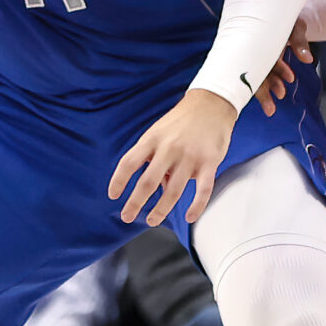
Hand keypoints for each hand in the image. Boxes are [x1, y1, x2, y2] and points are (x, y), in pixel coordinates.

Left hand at [109, 90, 235, 225]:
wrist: (211, 104)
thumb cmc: (181, 121)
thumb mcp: (159, 133)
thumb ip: (153, 158)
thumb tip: (157, 188)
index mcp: (152, 140)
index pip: (129, 162)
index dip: (118, 181)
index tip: (113, 196)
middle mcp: (169, 148)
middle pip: (148, 181)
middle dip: (135, 203)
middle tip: (127, 216)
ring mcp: (190, 156)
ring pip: (173, 191)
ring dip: (161, 210)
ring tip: (152, 220)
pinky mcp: (209, 162)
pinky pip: (203, 190)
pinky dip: (196, 206)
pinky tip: (189, 217)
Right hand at [254, 18, 311, 115]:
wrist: (282, 10)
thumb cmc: (288, 17)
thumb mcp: (295, 25)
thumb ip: (300, 41)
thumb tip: (307, 59)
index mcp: (260, 36)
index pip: (263, 57)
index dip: (275, 71)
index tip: (290, 79)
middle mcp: (256, 47)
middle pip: (255, 70)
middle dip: (264, 90)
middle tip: (271, 109)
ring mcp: (257, 53)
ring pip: (258, 74)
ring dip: (268, 89)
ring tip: (276, 102)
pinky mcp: (260, 58)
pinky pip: (262, 73)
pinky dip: (270, 83)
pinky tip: (278, 93)